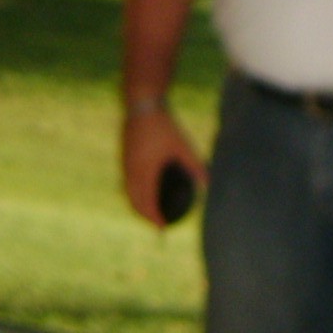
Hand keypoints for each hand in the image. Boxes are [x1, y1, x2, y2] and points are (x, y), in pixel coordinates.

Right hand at [122, 108, 207, 227]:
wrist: (142, 105)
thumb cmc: (164, 125)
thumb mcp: (183, 146)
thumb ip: (195, 165)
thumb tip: (209, 184)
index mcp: (145, 172)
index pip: (147, 202)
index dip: (154, 217)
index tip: (162, 228)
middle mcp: (131, 171)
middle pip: (134, 201)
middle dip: (144, 215)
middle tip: (156, 223)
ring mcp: (125, 163)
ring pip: (128, 192)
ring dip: (137, 204)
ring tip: (149, 210)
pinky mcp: (124, 156)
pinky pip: (126, 181)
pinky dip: (133, 191)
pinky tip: (143, 188)